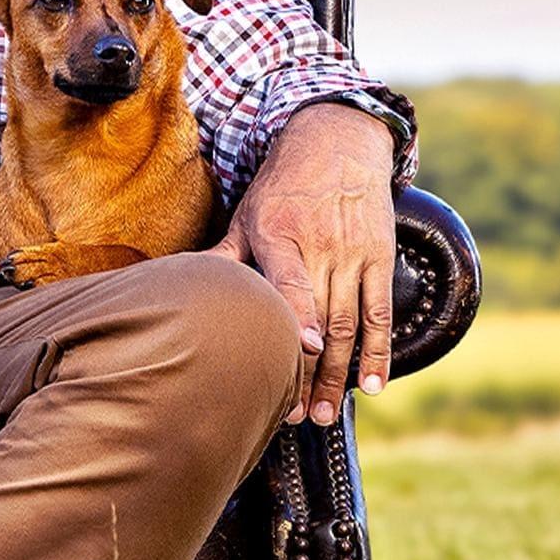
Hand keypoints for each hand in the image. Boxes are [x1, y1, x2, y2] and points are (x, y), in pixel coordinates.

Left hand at [221, 104, 397, 425]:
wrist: (338, 142)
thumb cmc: (282, 187)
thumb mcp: (246, 214)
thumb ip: (222, 256)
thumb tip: (179, 287)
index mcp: (281, 236)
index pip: (290, 283)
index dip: (297, 316)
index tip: (299, 349)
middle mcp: (321, 248)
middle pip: (319, 317)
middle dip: (308, 371)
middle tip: (294, 417)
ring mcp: (354, 256)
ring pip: (348, 324)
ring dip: (338, 374)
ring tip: (321, 415)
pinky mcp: (379, 260)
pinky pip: (380, 314)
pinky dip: (379, 353)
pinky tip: (372, 387)